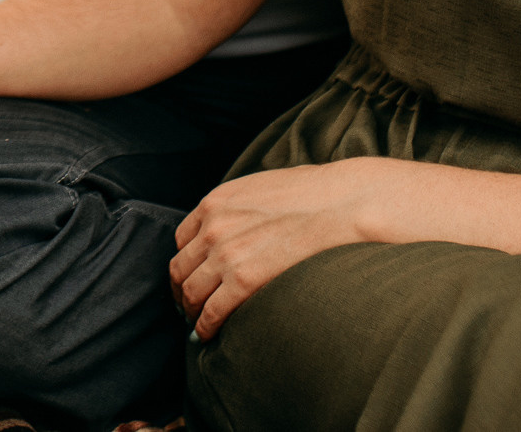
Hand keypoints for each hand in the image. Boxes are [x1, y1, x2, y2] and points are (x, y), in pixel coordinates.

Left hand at [170, 161, 382, 339]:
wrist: (340, 204)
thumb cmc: (312, 194)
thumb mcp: (261, 186)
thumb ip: (239, 206)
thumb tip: (242, 223)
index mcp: (215, 203)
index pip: (183, 240)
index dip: (187, 262)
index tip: (193, 276)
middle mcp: (213, 228)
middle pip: (181, 268)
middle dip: (182, 289)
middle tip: (189, 305)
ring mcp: (225, 255)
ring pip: (191, 292)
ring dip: (191, 311)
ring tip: (199, 322)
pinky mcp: (243, 281)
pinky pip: (212, 311)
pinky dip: (205, 326)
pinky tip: (210, 334)